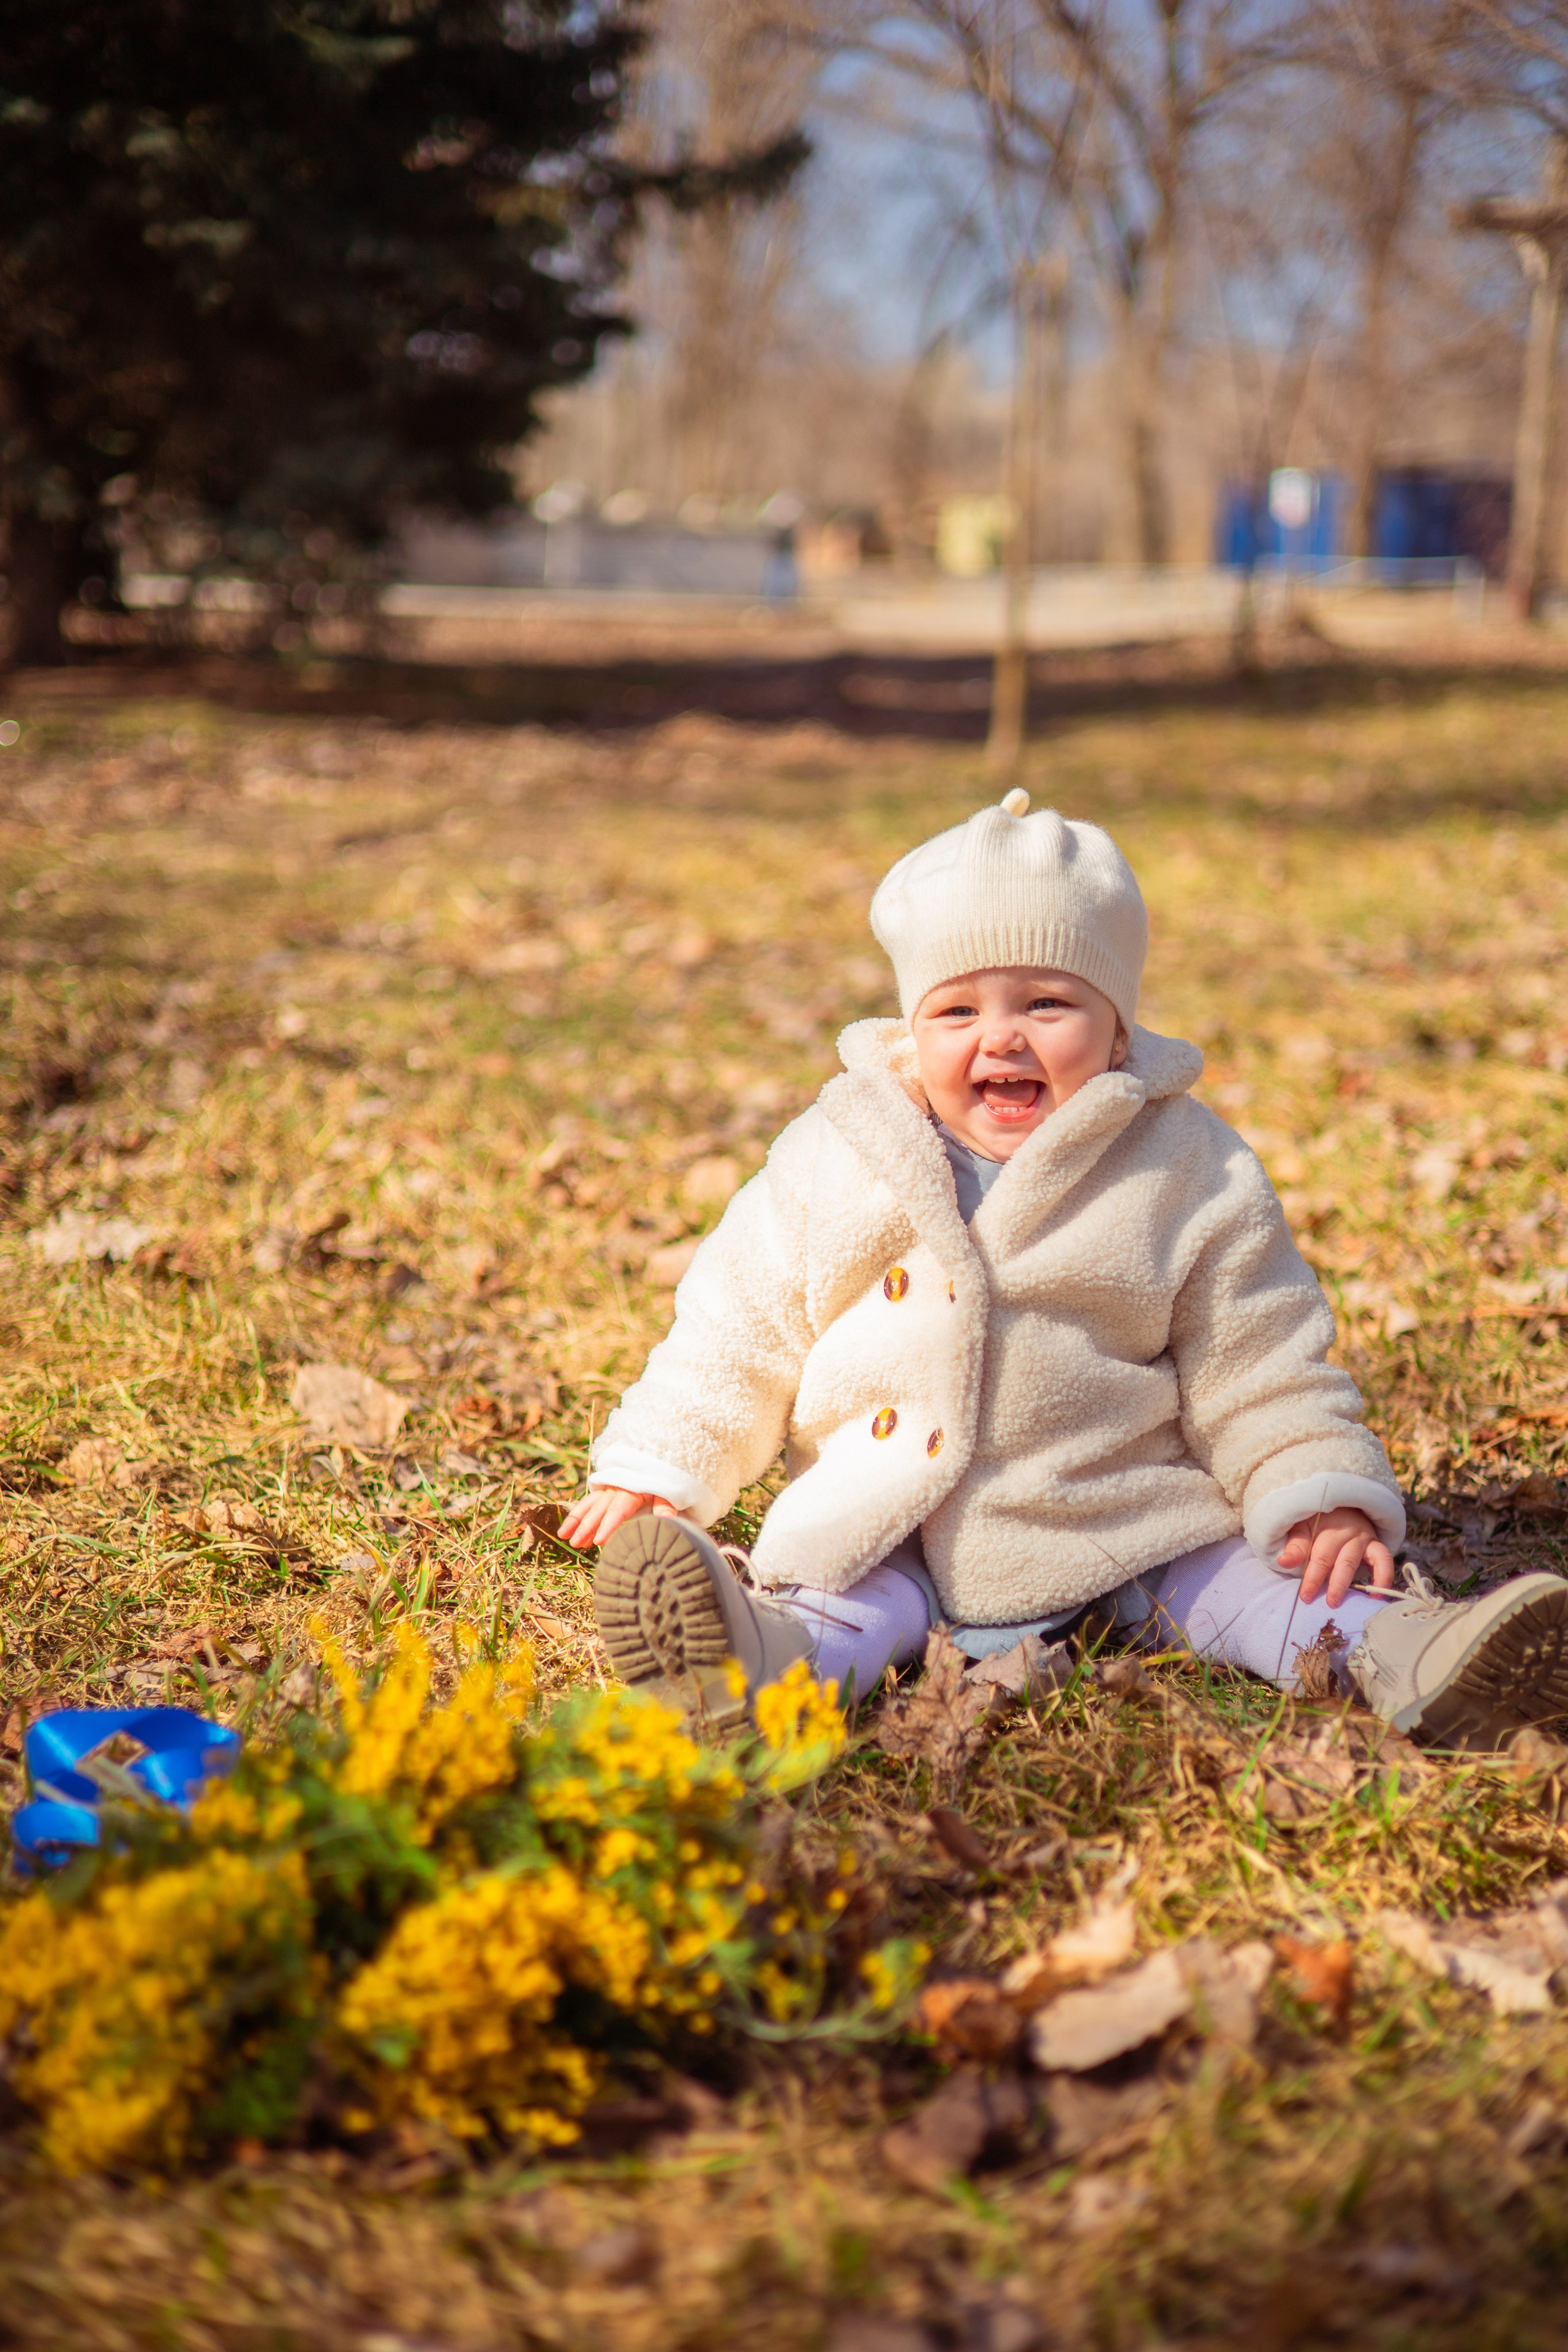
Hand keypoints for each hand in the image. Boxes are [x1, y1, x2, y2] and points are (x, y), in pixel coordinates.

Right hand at [558, 1485, 680, 1549]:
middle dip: (586, 1527)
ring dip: (575, 1521)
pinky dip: (575, 1516)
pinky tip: (566, 1531)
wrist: (654, 1464)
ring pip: (587, 1505)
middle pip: (598, 1510)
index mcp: (631, 1490)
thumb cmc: (660, 1484)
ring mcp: (606, 1490)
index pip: (618, 1511)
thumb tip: (667, 1520)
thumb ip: (665, 1506)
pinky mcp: (601, 1493)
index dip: (608, 1526)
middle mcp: (615, 1489)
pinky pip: (586, 1504)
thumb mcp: (666, 1493)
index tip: (598, 1541)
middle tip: (575, 1544)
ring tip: (563, 1537)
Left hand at [1277, 1506, 1396, 1608]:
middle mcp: (1346, 1531)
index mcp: (1325, 1526)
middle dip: (1329, 1584)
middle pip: (1337, 1560)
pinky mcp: (1376, 1544)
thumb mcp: (1303, 1527)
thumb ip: (1296, 1546)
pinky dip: (1383, 1577)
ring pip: (1354, 1562)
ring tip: (1340, 1602)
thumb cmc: (1319, 1520)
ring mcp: (1362, 1538)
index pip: (1318, 1555)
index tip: (1305, 1596)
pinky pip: (1384, 1560)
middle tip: (1324, 1603)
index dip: (1312, 1577)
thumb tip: (1284, 1562)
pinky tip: (1376, 1595)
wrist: (1344, 1507)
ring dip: (1347, 1583)